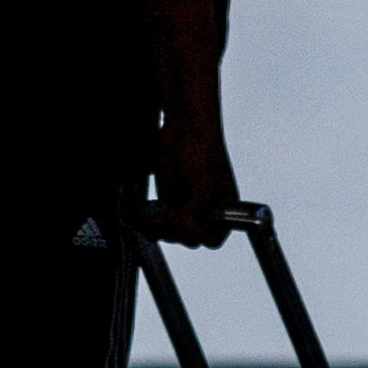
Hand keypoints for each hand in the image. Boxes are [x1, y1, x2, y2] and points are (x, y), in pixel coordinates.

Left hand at [147, 113, 238, 246]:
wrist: (183, 128)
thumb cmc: (202, 149)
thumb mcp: (203, 180)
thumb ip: (197, 207)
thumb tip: (187, 227)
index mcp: (224, 210)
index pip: (212, 239)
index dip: (198, 235)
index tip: (187, 223)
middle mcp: (206, 213)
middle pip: (190, 239)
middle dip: (176, 231)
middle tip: (167, 215)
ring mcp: (186, 209)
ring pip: (172, 234)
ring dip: (160, 230)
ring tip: (153, 218)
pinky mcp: (168, 203)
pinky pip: (159, 223)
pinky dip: (150, 224)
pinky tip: (144, 219)